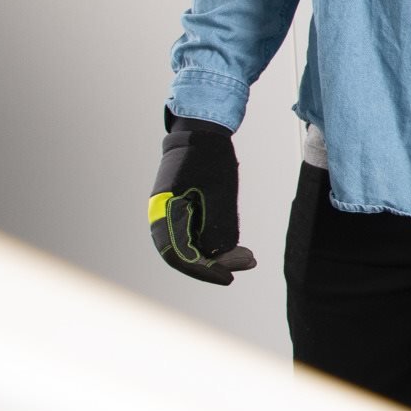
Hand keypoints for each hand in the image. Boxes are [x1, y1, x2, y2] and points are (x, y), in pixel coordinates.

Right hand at [149, 110, 257, 283]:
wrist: (202, 133)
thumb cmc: (208, 158)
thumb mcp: (219, 191)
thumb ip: (217, 224)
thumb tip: (218, 256)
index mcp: (163, 210)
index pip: (177, 254)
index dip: (202, 270)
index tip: (228, 278)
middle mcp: (162, 216)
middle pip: (184, 254)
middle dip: (216, 264)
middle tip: (248, 263)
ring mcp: (170, 215)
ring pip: (191, 248)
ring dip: (218, 256)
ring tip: (248, 257)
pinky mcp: (182, 213)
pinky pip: (195, 237)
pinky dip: (215, 244)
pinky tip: (238, 248)